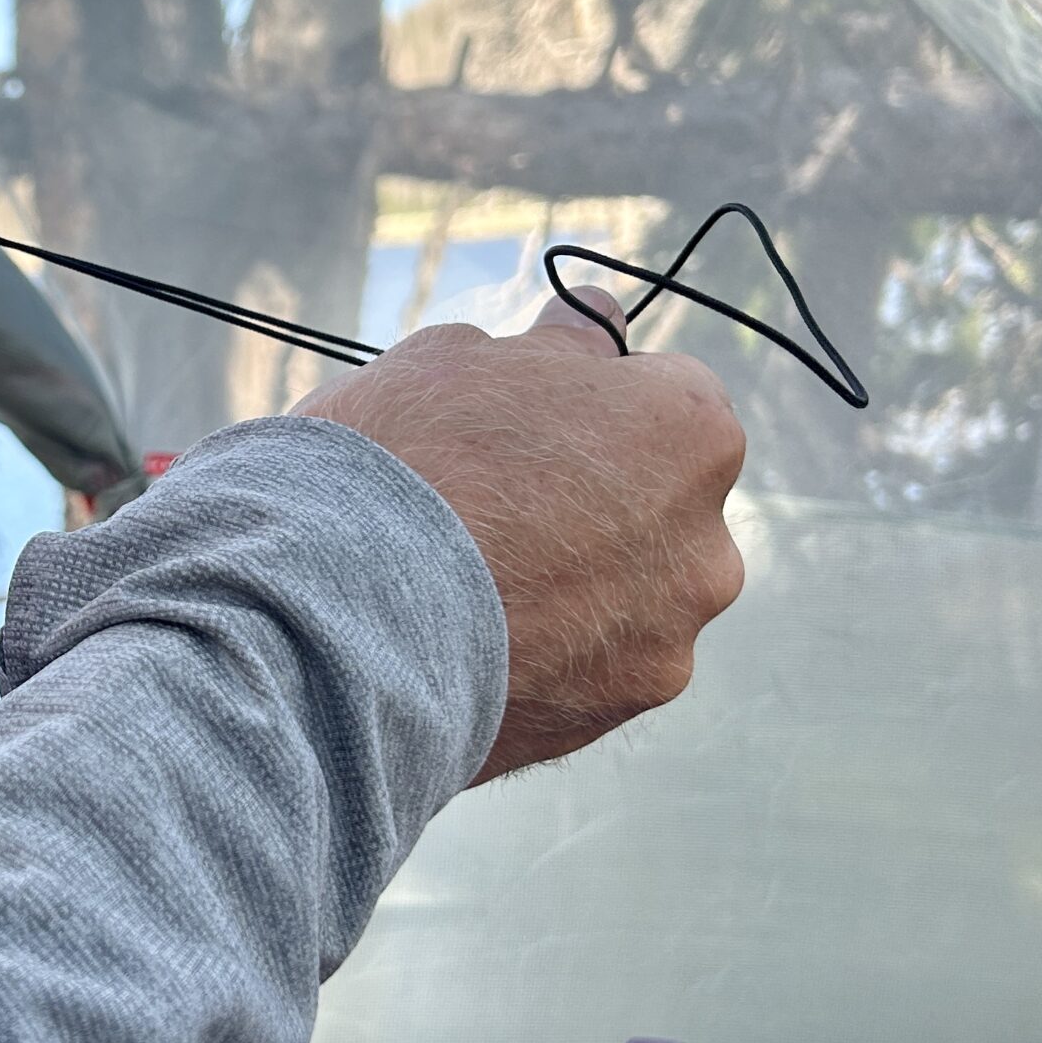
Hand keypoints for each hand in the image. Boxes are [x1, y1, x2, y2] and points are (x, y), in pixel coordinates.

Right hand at [295, 289, 747, 783]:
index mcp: (688, 430)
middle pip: (657, 505)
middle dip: (595, 500)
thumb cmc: (398, 462)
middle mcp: (708, 541)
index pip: (668, 396)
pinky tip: (465, 636)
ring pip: (627, 594)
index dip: (591, 404)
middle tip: (486, 501)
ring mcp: (668, 640)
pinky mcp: (615, 716)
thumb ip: (553, 345)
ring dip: (572, 583)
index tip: (524, 420)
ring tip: (464, 581)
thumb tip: (593, 326)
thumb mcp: (459, 358)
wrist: (334, 618)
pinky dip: (544, 652)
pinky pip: (588, 667)